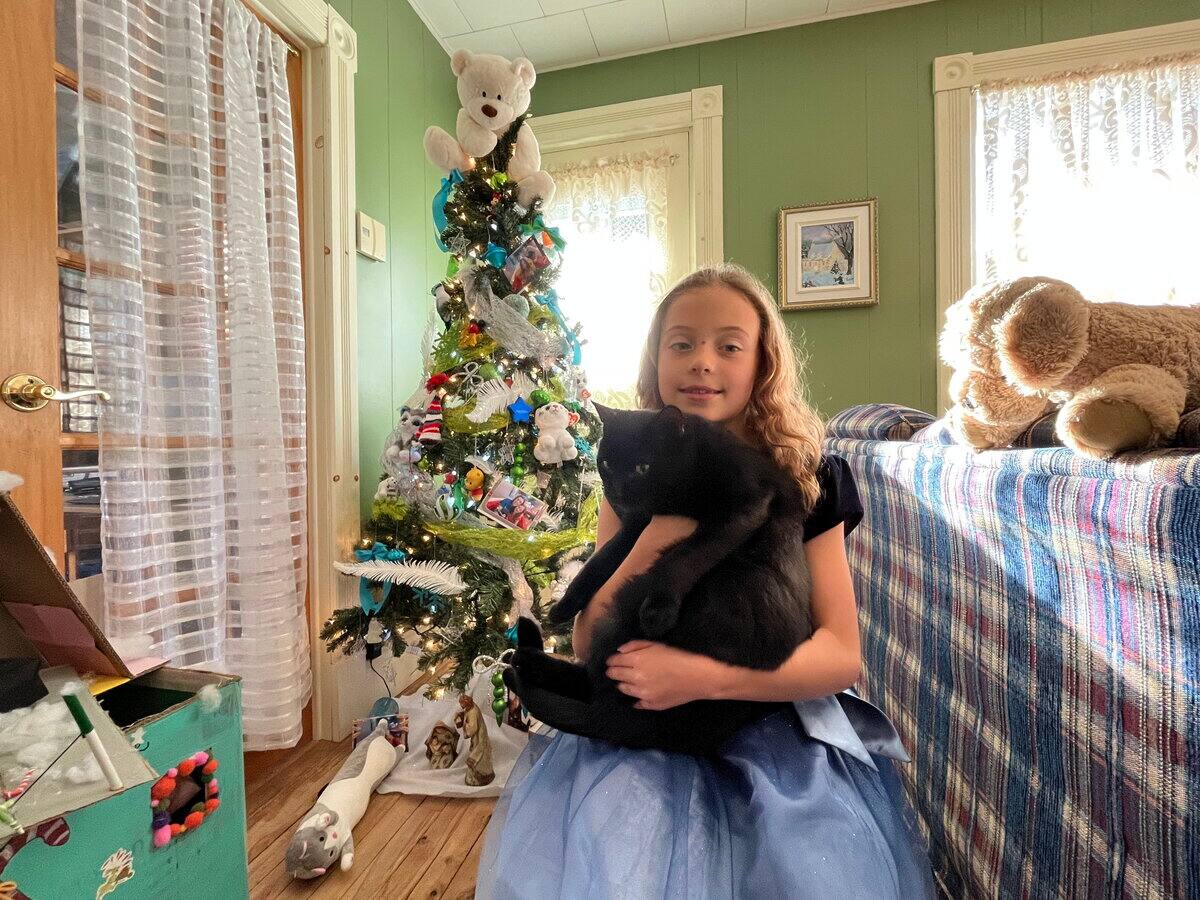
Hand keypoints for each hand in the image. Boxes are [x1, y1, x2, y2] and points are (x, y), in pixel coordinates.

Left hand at [605, 640, 723, 709]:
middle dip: (613, 672)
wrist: (698, 677)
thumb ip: (635, 645)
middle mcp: (636, 678)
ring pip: (623, 689)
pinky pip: (636, 703)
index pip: (614, 662)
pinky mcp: (651, 705)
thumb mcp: (657, 645)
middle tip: (615, 671)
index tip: (611, 661)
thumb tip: (619, 652)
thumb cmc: (679, 657)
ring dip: (623, 684)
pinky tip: (639, 694)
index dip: (611, 661)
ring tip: (627, 681)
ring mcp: (642, 693)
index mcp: (637, 660)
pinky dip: (636, 698)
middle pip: (615, 676)